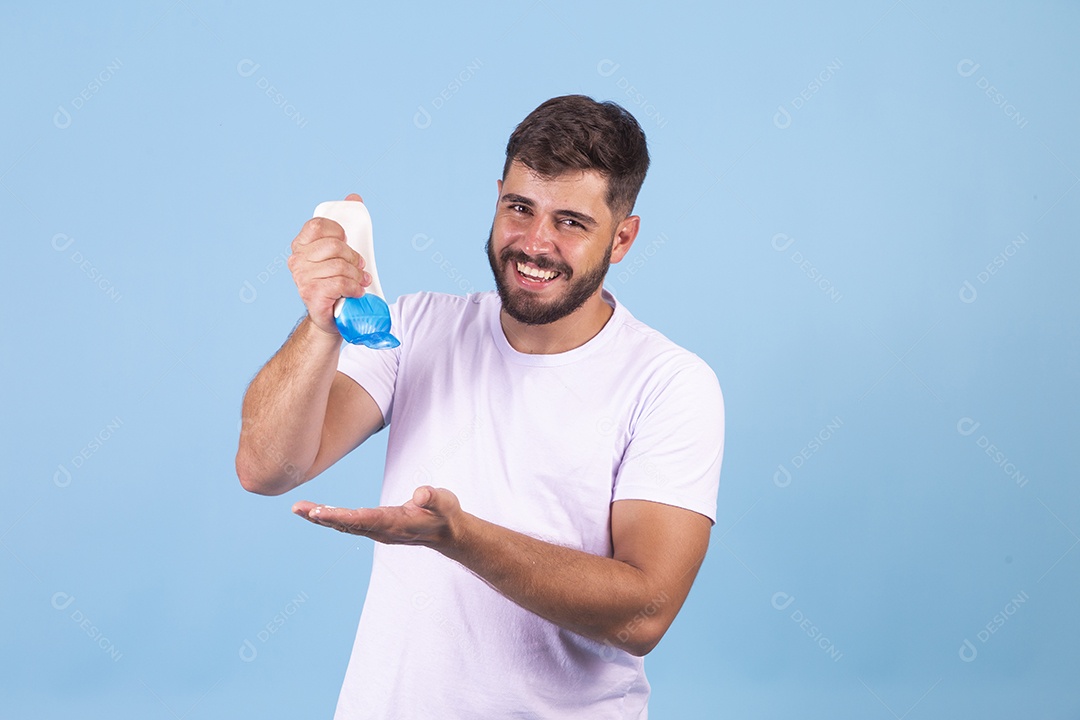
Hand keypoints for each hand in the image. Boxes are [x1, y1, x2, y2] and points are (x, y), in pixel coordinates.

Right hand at [287, 193, 371, 335]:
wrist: (331, 316)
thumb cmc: (336, 282)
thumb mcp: (340, 252)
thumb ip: (344, 226)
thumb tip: (354, 198)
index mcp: (301, 245)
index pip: (317, 226)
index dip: (338, 232)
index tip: (347, 242)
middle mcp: (297, 260)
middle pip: (334, 246)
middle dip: (354, 257)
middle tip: (360, 267)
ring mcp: (301, 278)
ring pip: (340, 266)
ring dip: (357, 275)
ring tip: (360, 282)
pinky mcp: (311, 294)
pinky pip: (340, 283)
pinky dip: (354, 287)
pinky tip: (357, 292)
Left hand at [292, 486, 462, 548]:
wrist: (447, 533)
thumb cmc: (445, 514)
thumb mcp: (445, 502)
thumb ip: (433, 497)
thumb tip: (421, 493)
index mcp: (395, 523)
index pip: (363, 519)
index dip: (341, 516)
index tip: (319, 513)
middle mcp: (381, 530)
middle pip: (346, 524)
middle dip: (322, 516)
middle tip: (298, 509)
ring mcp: (377, 530)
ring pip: (344, 525)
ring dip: (321, 517)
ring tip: (298, 509)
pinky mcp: (375, 527)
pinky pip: (348, 524)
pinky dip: (331, 518)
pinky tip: (316, 513)